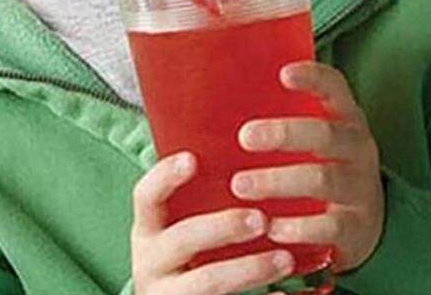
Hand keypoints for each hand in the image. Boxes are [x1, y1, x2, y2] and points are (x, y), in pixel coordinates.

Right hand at [131, 150, 296, 293]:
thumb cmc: (186, 254)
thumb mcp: (178, 226)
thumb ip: (200, 199)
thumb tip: (245, 150)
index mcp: (148, 230)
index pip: (145, 197)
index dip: (165, 177)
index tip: (192, 158)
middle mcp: (151, 262)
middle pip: (182, 240)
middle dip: (222, 227)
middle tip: (261, 218)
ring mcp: (170, 294)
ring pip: (207, 282)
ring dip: (249, 269)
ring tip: (285, 259)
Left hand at [231, 60, 384, 272]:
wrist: (365, 223)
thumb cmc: (322, 163)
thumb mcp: (313, 135)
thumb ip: (281, 113)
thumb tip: (218, 86)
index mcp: (345, 118)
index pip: (335, 88)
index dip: (313, 77)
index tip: (283, 73)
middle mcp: (357, 148)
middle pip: (325, 134)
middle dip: (283, 133)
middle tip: (244, 137)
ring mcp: (360, 188)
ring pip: (323, 179)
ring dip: (278, 181)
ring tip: (239, 185)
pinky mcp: (356, 228)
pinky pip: (330, 226)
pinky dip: (299, 228)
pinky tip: (270, 227)